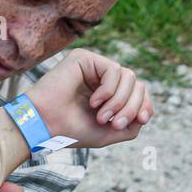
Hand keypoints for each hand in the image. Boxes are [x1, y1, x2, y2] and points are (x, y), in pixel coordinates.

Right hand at [28, 48, 153, 149]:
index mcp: (108, 94)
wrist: (45, 126)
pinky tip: (94, 101)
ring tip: (101, 116)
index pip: (138, 92)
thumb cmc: (71, 131)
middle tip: (115, 124)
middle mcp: (102, 78)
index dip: (144, 105)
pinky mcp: (86, 58)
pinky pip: (114, 70)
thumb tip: (146, 112)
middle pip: (137, 84)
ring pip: (129, 77)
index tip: (142, 120)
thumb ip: (132, 125)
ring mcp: (94, 67)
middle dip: (131, 106)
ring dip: (119, 101)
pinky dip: (108, 90)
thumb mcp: (109, 134)